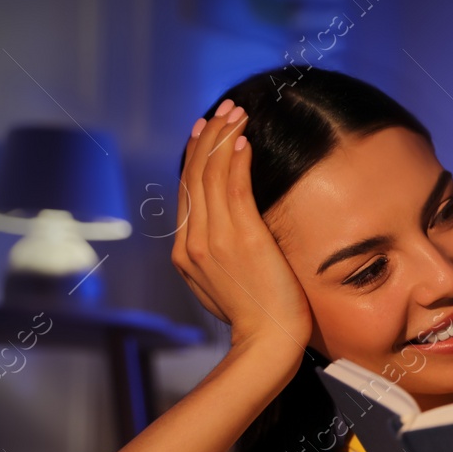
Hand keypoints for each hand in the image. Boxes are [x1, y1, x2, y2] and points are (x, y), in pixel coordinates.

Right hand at [172, 100, 313, 355]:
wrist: (267, 342)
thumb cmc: (256, 317)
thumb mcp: (223, 284)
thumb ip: (216, 256)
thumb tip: (222, 236)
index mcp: (185, 252)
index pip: (188, 192)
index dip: (195, 156)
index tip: (205, 130)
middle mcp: (193, 241)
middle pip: (195, 176)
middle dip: (209, 137)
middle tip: (224, 110)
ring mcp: (214, 239)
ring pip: (212, 176)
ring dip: (224, 139)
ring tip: (237, 114)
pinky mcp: (241, 239)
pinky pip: (234, 190)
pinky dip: (236, 162)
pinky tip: (243, 141)